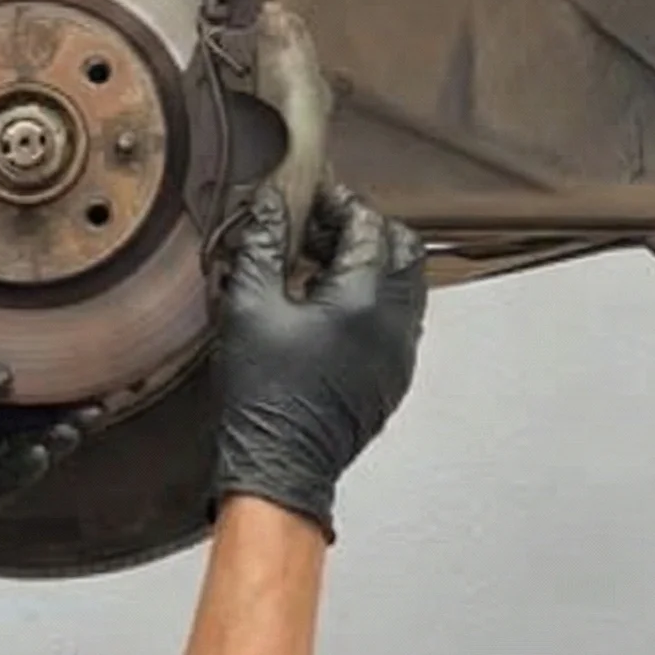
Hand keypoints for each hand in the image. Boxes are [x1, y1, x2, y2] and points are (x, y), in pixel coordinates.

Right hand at [214, 183, 428, 537]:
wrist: (281, 460)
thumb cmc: (263, 393)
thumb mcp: (247, 305)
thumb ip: (261, 244)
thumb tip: (269, 203)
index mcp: (363, 298)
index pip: (367, 223)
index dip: (338, 201)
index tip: (309, 194)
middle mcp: (396, 321)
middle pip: (402, 247)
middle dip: (362, 226)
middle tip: (318, 226)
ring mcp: (401, 350)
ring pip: (407, 282)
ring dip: (372, 261)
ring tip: (320, 263)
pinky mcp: (395, 373)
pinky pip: (400, 316)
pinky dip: (374, 296)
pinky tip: (329, 305)